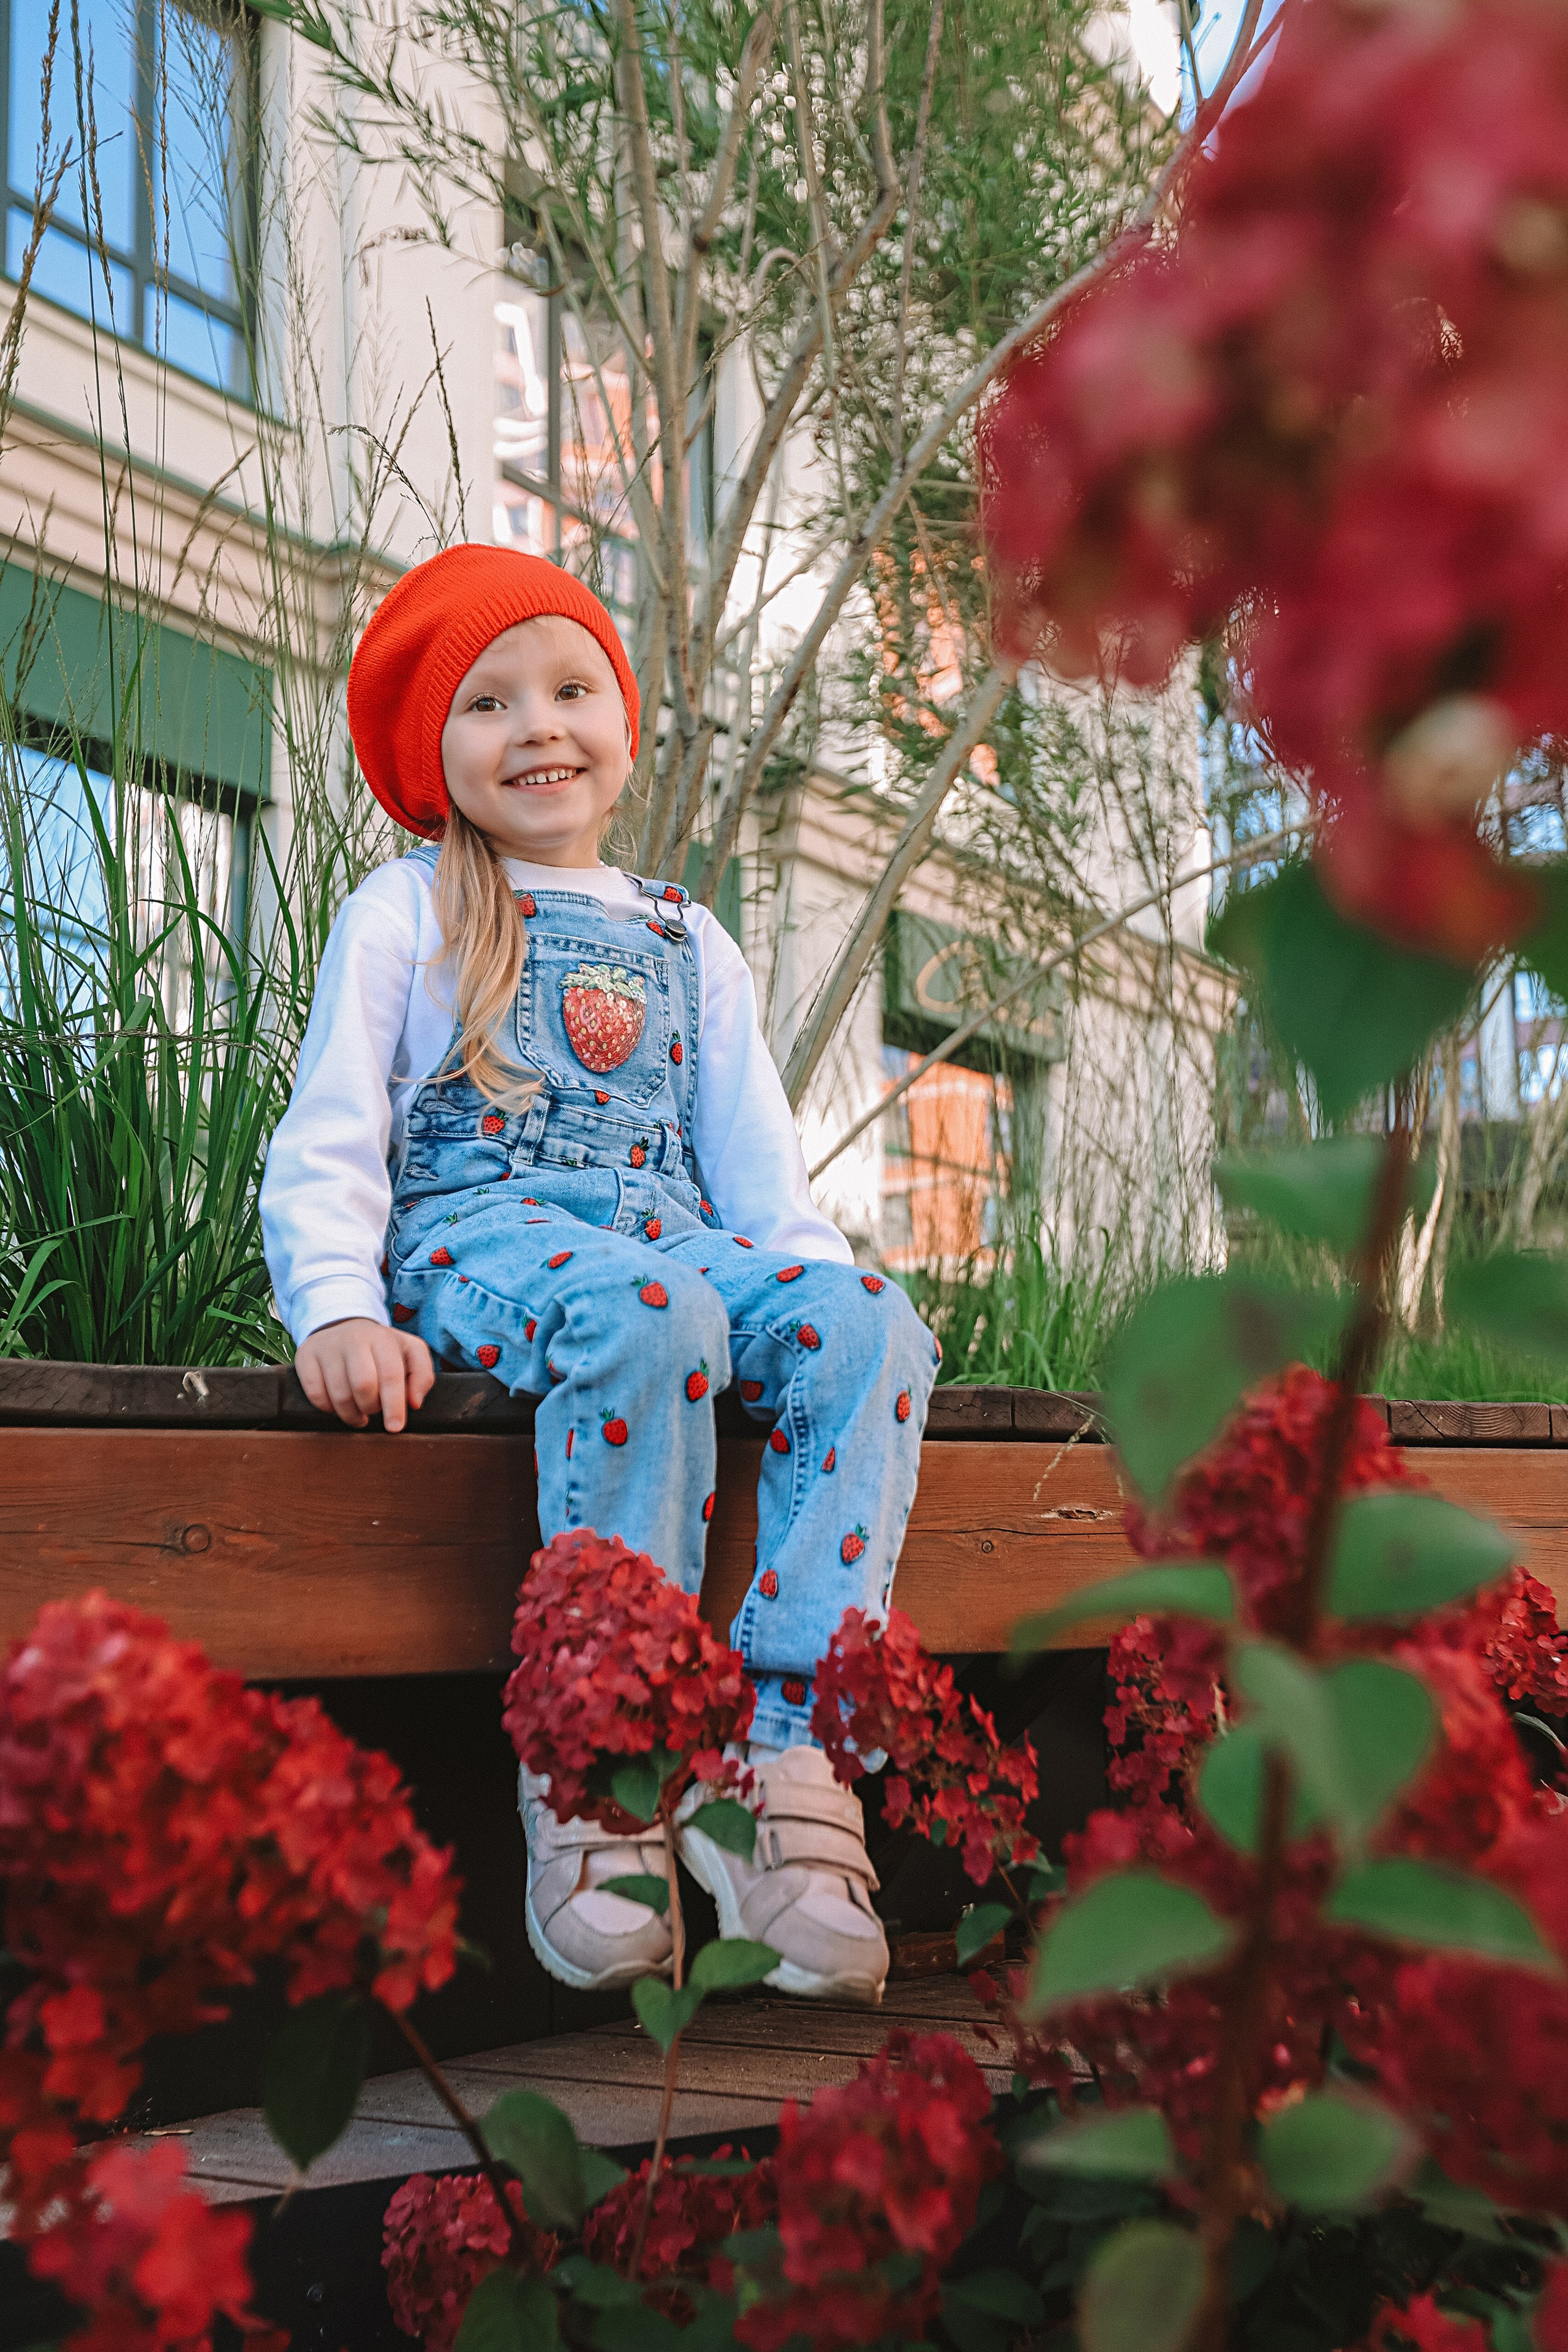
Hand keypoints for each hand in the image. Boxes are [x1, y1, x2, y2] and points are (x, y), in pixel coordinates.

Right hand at [296, 1318, 435, 1432]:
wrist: (342, 1325)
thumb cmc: (381, 1348)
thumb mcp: (410, 1352)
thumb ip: (422, 1375)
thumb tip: (414, 1403)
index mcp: (382, 1338)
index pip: (390, 1375)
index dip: (394, 1405)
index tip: (395, 1427)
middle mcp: (353, 1339)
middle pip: (363, 1385)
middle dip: (371, 1408)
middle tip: (373, 1411)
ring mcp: (326, 1347)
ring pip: (339, 1394)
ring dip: (351, 1414)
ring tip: (359, 1414)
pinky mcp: (305, 1357)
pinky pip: (315, 1394)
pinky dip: (329, 1409)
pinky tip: (338, 1406)